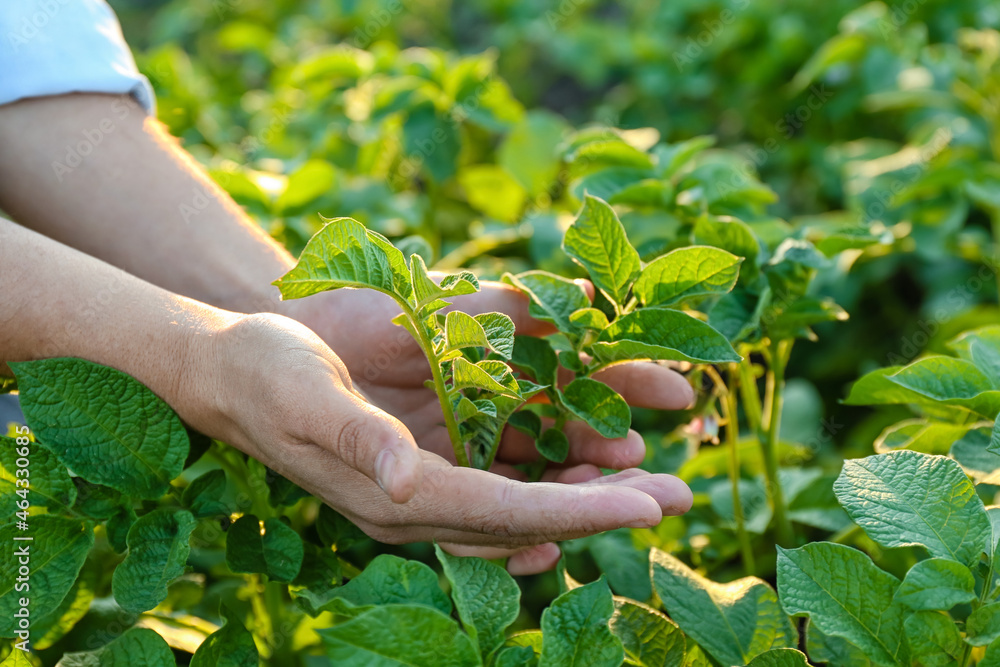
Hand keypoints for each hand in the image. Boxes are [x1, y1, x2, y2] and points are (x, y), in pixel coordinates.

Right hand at [195, 312, 692, 573]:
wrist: (231, 373)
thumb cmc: (265, 378)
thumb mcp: (306, 398)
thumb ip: (360, 440)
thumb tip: (408, 485)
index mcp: (399, 493)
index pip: (506, 509)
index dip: (577, 509)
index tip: (644, 505)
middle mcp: (420, 497)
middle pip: (529, 512)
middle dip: (603, 505)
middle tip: (680, 496)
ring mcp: (424, 479)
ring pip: (521, 495)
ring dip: (585, 488)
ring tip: (651, 476)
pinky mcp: (422, 455)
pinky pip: (496, 479)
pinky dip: (544, 482)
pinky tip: (580, 480)